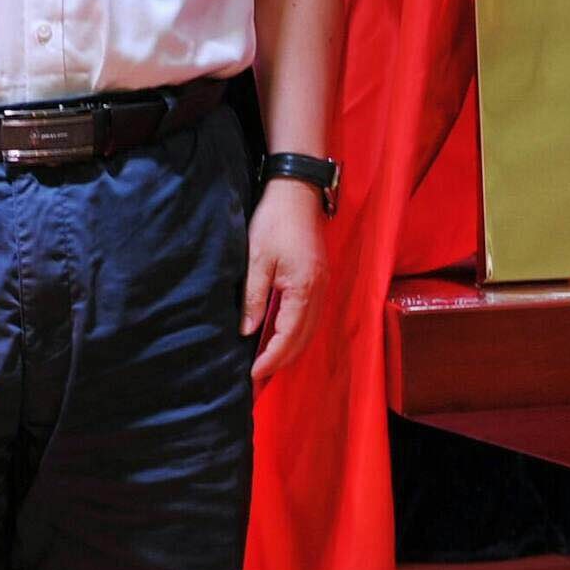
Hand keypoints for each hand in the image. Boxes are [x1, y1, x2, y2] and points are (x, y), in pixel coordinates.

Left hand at [242, 181, 327, 382]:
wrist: (297, 191)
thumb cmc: (274, 221)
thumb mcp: (256, 260)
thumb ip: (254, 298)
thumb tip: (247, 331)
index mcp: (303, 289)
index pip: (287, 336)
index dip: (270, 358)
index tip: (253, 374)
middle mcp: (318, 291)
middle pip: (303, 338)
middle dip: (281, 360)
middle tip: (258, 378)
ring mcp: (322, 284)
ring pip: (310, 329)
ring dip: (290, 348)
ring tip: (267, 362)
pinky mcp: (320, 277)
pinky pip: (311, 316)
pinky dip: (297, 332)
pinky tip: (281, 335)